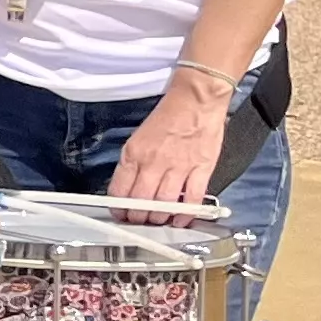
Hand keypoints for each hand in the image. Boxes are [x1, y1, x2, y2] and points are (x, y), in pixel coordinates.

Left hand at [107, 87, 224, 210]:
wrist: (196, 100)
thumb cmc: (168, 116)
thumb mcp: (138, 138)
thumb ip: (133, 163)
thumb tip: (128, 187)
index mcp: (134, 154)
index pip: (120, 190)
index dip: (118, 208)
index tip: (120, 214)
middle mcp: (154, 163)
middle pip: (141, 202)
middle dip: (137, 217)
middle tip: (138, 221)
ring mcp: (180, 167)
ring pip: (165, 204)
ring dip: (159, 218)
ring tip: (157, 221)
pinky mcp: (202, 168)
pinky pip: (193, 199)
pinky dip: (186, 214)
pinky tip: (181, 219)